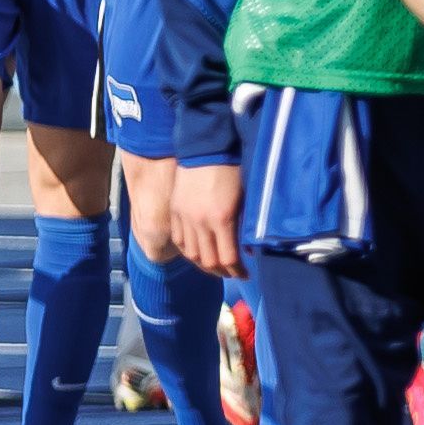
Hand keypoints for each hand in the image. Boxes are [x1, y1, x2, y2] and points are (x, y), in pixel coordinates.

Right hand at [172, 155, 244, 278]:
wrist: (206, 150)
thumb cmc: (233, 172)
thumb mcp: (245, 199)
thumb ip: (245, 225)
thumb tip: (248, 250)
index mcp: (222, 219)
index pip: (228, 257)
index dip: (237, 270)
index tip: (245, 274)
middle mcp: (200, 222)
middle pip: (208, 260)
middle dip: (222, 271)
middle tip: (232, 274)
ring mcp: (185, 218)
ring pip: (191, 253)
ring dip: (204, 264)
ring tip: (216, 267)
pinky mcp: (175, 212)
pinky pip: (179, 240)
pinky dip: (188, 251)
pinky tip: (198, 254)